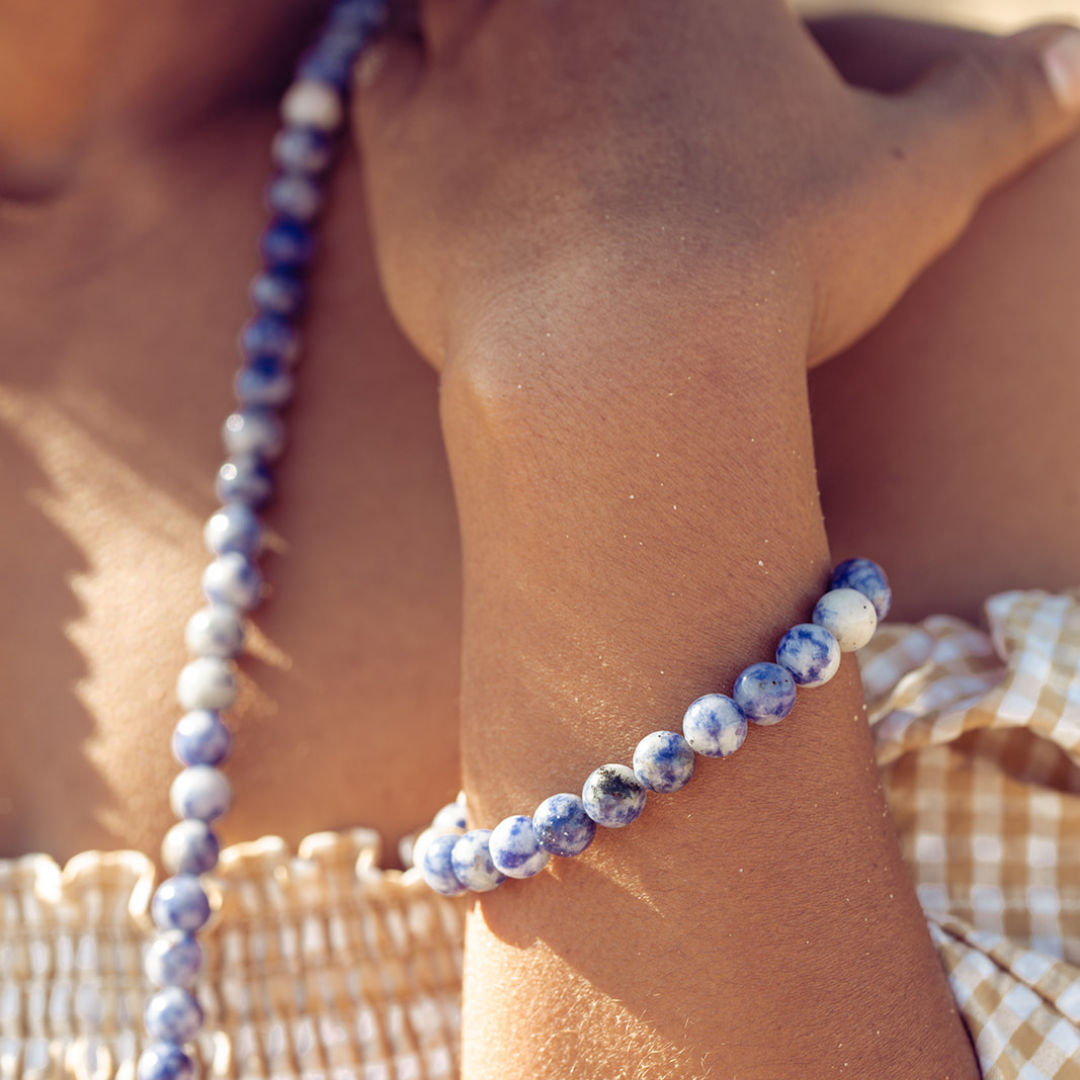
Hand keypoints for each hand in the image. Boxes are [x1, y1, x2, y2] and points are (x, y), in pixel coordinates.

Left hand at [355, 0, 1079, 370]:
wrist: (627, 358)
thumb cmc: (776, 266)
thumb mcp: (916, 178)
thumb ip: (1002, 106)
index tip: (666, 28)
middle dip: (558, 7)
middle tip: (578, 48)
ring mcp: (467, 63)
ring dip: (467, 17)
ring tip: (502, 68)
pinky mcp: (403, 156)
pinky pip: (379, 86)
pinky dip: (401, 94)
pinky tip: (432, 128)